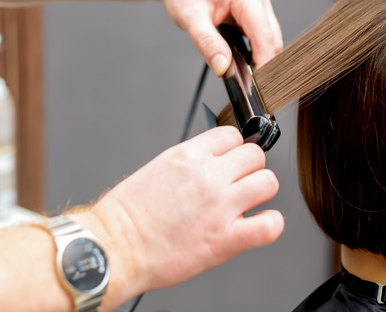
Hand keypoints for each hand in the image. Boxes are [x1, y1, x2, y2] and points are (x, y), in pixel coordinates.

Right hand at [76, 127, 282, 306]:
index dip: (234, 150)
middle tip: (238, 185)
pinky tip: (258, 227)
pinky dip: (270, 225)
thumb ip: (191, 162)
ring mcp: (220, 206)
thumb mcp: (158, 168)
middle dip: (250, 169)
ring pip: (268, 182)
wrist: (115, 248)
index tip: (231, 163)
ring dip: (261, 193)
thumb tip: (211, 162)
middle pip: (255, 155)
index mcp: (189, 155)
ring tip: (247, 205)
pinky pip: (270, 225)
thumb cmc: (127, 216)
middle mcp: (208, 175)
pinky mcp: (225, 238)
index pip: (233, 135)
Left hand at [161, 0, 282, 75]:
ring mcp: (258, 4)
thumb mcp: (190, 18)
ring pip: (270, 39)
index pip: (264, 35)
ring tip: (240, 70)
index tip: (255, 84)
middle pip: (272, 39)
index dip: (263, 62)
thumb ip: (208, 44)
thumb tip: (223, 68)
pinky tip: (240, 59)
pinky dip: (254, 49)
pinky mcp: (254, 11)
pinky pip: (262, 35)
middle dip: (263, 62)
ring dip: (259, 56)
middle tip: (245, 82)